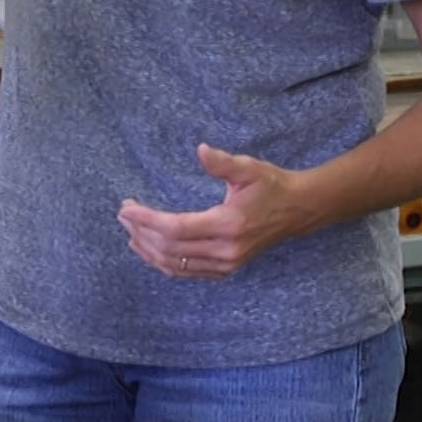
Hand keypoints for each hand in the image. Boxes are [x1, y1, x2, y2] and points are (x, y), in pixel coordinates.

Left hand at [117, 144, 315, 278]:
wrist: (297, 210)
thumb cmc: (271, 185)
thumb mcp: (249, 168)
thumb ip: (223, 162)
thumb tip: (201, 150)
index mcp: (228, 224)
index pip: (176, 228)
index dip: (146, 219)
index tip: (126, 207)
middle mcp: (226, 250)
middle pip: (170, 249)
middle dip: (141, 231)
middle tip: (123, 214)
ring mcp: (226, 264)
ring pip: (175, 265)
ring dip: (147, 249)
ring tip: (129, 230)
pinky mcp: (226, 269)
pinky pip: (186, 271)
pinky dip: (162, 262)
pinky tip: (148, 249)